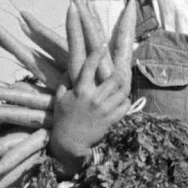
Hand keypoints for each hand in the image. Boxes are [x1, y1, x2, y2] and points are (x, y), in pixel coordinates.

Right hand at [49, 47, 131, 174]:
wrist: (69, 142)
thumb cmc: (63, 119)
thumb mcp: (60, 99)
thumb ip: (65, 82)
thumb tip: (70, 68)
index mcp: (80, 91)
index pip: (89, 67)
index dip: (96, 54)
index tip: (102, 45)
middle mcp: (94, 98)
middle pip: (114, 78)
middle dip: (121, 70)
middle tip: (123, 65)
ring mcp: (104, 109)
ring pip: (123, 91)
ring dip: (125, 85)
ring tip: (125, 81)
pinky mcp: (111, 120)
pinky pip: (126, 105)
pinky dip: (127, 100)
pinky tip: (123, 98)